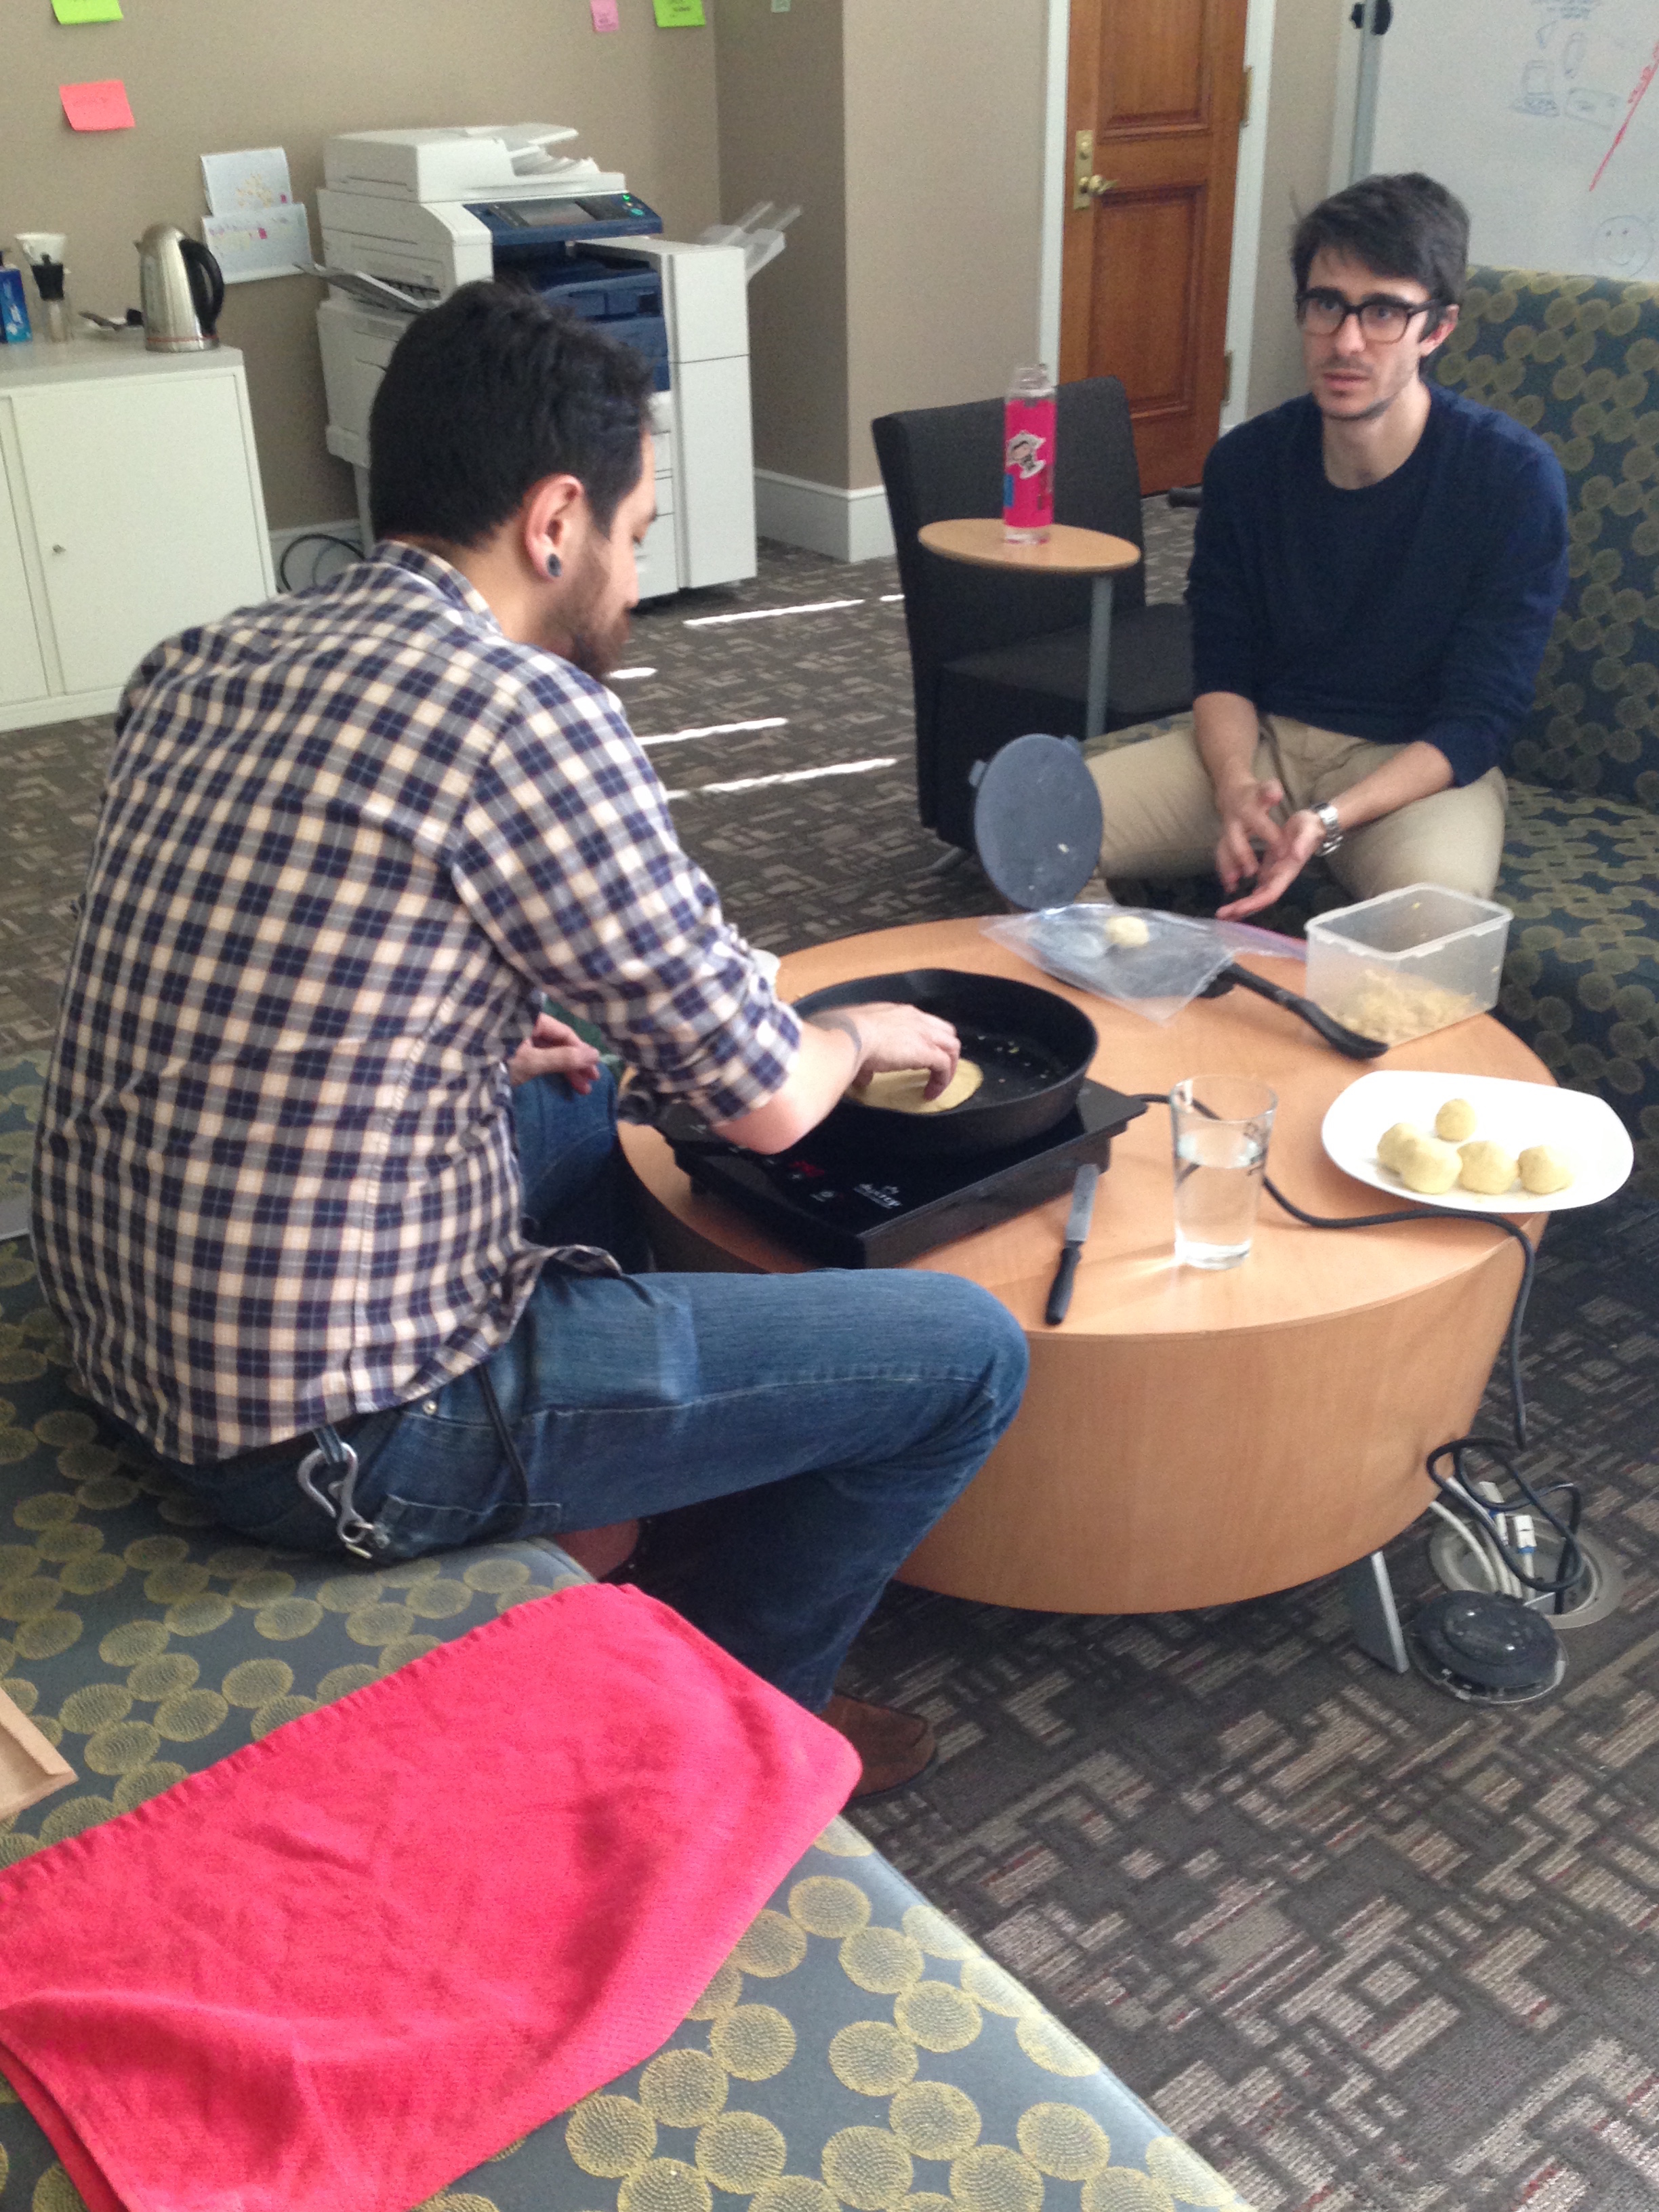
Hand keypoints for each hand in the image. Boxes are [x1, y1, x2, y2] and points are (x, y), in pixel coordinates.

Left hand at [508, 1012, 602, 1092]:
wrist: (466, 1078)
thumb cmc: (500, 1063)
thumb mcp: (532, 1062)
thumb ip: (563, 1058)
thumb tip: (596, 1054)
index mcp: (530, 1021)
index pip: (564, 1032)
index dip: (581, 1050)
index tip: (594, 1067)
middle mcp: (527, 1027)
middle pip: (558, 1043)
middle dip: (576, 1063)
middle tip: (592, 1081)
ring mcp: (520, 1043)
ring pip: (550, 1054)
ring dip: (567, 1070)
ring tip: (583, 1089)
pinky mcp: (514, 1057)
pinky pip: (540, 1060)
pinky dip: (552, 1071)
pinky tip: (564, 1083)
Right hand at [828, 1001, 960, 1100]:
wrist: (849, 1035)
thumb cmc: (846, 1034)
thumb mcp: (856, 1041)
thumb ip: (864, 1058)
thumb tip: (863, 1076)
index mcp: (897, 1012)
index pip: (921, 1022)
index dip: (925, 1038)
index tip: (918, 1055)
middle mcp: (915, 1018)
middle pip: (945, 1031)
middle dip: (945, 1049)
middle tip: (936, 1068)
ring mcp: (924, 1033)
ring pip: (952, 1046)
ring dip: (949, 1065)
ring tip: (939, 1083)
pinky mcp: (927, 1051)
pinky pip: (945, 1066)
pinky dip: (942, 1080)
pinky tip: (931, 1093)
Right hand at [1214, 773, 1287, 895]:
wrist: (1231, 793)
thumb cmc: (1255, 794)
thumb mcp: (1265, 787)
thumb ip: (1270, 790)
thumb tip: (1275, 794)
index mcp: (1247, 810)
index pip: (1259, 823)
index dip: (1271, 836)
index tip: (1284, 852)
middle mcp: (1233, 823)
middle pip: (1235, 840)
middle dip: (1242, 855)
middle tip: (1252, 872)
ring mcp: (1225, 834)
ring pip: (1224, 851)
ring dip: (1228, 868)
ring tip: (1233, 885)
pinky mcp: (1223, 843)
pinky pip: (1221, 858)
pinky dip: (1224, 872)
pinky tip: (1230, 887)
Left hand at [1216, 808, 1324, 920]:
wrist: (1312, 825)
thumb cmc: (1310, 827)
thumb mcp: (1308, 831)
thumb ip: (1304, 843)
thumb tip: (1296, 855)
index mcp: (1287, 872)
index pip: (1270, 893)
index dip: (1255, 903)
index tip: (1237, 909)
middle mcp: (1280, 878)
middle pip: (1260, 900)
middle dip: (1242, 909)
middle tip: (1221, 916)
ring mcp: (1274, 875)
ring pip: (1256, 897)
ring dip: (1240, 907)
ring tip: (1222, 915)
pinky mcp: (1268, 870)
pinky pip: (1255, 888)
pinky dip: (1244, 897)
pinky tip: (1232, 904)